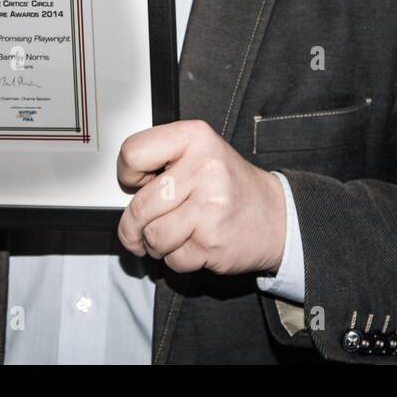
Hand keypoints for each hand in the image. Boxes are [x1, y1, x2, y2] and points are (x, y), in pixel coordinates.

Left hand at [115, 119, 286, 274]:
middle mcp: (205, 167)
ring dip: (155, 245)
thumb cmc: (228, 186)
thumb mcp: (199, 153)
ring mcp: (210, 206)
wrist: (275, 216)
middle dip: (133, 225)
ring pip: (152, 236)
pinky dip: (176, 258)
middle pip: (140, 205)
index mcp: (195, 137)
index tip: (137, 182)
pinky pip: (172, 259)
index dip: (127, 174)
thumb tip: (121, 191)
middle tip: (140, 228)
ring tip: (171, 235)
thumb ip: (161, 161)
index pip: (133, 153)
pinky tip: (192, 244)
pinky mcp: (212, 241)